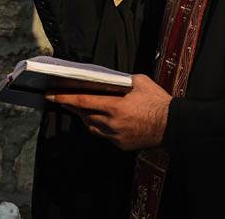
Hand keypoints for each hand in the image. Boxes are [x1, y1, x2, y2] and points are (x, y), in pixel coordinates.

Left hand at [46, 74, 169, 150]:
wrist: (173, 125)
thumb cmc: (158, 102)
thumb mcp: (140, 81)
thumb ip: (122, 80)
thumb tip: (111, 79)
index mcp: (115, 106)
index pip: (83, 102)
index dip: (64, 98)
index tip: (51, 95)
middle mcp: (112, 123)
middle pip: (84, 115)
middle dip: (72, 107)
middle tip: (62, 99)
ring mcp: (116, 136)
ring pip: (92, 126)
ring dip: (86, 117)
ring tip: (83, 107)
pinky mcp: (121, 145)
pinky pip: (104, 135)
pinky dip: (100, 126)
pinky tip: (103, 118)